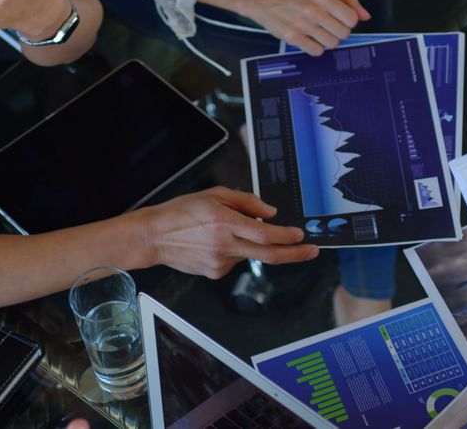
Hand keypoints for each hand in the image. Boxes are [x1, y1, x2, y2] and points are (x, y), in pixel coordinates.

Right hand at [137, 187, 318, 278]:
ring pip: (250, 255)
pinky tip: (214, 243)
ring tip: (223, 231)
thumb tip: (270, 213)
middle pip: (268, 255)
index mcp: (224, 222)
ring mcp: (220, 263)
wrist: (154, 237)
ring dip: (251, 245)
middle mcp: (224, 245)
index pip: (265, 234)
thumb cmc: (181, 212)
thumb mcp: (214, 194)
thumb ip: (246, 201)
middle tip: (312, 251)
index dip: (287, 236)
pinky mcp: (215, 273)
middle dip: (295, 254)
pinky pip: (235, 260)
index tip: (301, 235)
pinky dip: (234, 250)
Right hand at [236, 0, 370, 54]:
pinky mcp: (293, 37)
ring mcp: (304, 25)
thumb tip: (365, 15)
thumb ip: (346, 0)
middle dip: (338, 32)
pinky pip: (316, 51)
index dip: (348, 22)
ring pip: (331, 44)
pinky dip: (315, 48)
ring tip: (317, 32)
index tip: (341, 20)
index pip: (351, 19)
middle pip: (343, 33)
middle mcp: (315, 10)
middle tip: (328, 27)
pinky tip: (309, 39)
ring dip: (327, 41)